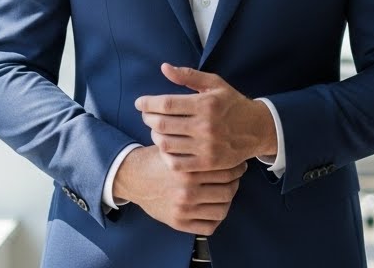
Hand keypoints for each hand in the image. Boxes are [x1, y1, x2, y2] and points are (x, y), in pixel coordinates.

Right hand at [112, 145, 246, 234]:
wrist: (134, 178)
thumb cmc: (158, 160)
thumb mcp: (176, 148)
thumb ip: (198, 150)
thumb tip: (228, 147)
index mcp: (188, 171)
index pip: (225, 172)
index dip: (237, 168)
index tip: (239, 165)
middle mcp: (187, 192)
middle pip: (228, 191)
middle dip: (235, 183)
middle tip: (235, 178)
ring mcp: (183, 210)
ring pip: (221, 210)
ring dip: (228, 201)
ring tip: (226, 192)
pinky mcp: (178, 223)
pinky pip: (209, 227)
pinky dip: (216, 219)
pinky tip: (214, 207)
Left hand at [134, 64, 277, 172]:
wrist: (257, 129)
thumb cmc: (232, 103)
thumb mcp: (214, 84)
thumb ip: (188, 76)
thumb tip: (164, 68)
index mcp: (206, 104)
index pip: (166, 104)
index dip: (147, 103)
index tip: (139, 103)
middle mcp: (205, 126)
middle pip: (162, 124)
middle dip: (147, 118)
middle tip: (146, 115)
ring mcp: (206, 147)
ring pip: (166, 144)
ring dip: (154, 135)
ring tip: (156, 129)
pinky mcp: (208, 163)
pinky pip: (176, 163)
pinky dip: (165, 155)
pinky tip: (166, 147)